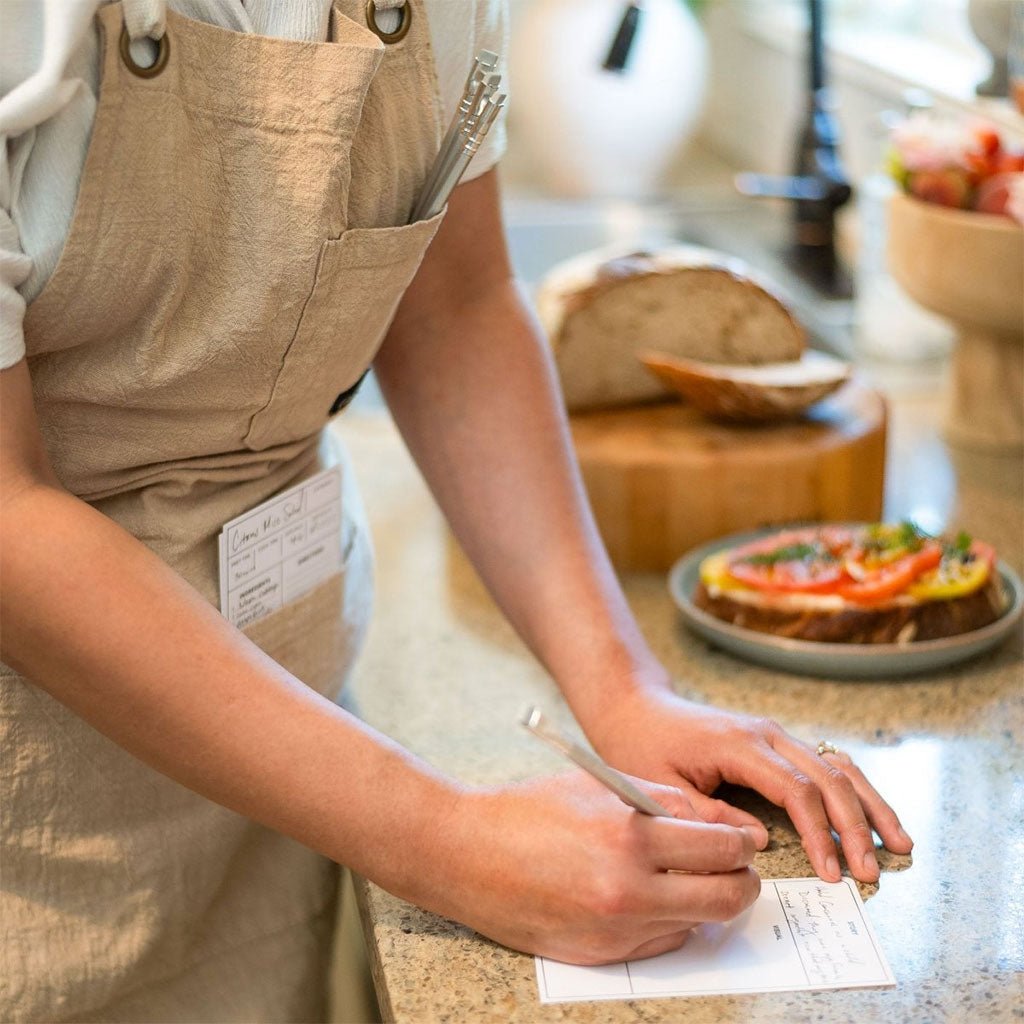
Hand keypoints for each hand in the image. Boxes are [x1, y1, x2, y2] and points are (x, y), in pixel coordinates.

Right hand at [421, 770, 759, 964]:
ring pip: (698, 925)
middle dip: (742, 880)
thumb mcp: (599, 785)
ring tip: (688, 877)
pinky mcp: (601, 955)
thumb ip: (664, 801)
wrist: (466, 855)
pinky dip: (669, 921)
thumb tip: (717, 823)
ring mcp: (616, 930)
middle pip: (725, 898)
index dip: (742, 842)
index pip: (722, 848)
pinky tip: (651, 896)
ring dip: (705, 902)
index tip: (743, 839)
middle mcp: (629, 890)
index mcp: (630, 837)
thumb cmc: (529, 810)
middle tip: (735, 866)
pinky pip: (661, 944)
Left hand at [580, 687, 913, 884]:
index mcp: (740, 744)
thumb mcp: (663, 787)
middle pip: (828, 778)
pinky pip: (826, 763)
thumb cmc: (643, 746)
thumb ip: (710, 815)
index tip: (833, 872)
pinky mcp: (777, 744)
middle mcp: (767, 734)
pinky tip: (874, 817)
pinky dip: (855, 790)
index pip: (797, 789)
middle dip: (856, 827)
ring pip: (838, 766)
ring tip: (900, 844)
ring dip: (870, 805)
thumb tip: (757, 842)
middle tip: (873, 873)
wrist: (636, 707)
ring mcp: (776, 735)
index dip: (820, 833)